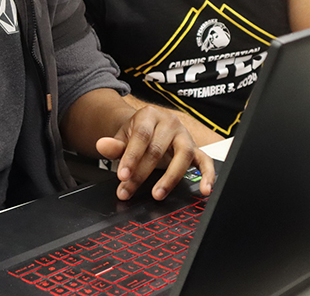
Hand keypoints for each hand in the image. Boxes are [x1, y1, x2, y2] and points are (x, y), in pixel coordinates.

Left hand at [95, 105, 214, 201]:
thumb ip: (113, 144)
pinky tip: (205, 190)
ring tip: (157, 194)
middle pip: (158, 149)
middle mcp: (170, 122)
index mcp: (149, 115)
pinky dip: (208, 176)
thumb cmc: (135, 135)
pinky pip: (206, 161)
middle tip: (127, 191)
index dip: (131, 156)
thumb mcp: (121, 137)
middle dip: (141, 173)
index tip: (122, 175)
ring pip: (183, 155)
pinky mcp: (196, 149)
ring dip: (170, 178)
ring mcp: (185, 135)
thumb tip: (101, 145)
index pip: (141, 135)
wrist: (148, 129)